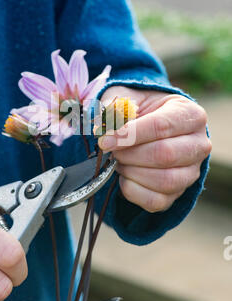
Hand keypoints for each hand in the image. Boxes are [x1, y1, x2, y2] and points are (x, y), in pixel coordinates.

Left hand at [98, 86, 211, 212]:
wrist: (147, 127)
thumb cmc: (139, 111)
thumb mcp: (126, 98)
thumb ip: (114, 107)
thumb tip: (102, 123)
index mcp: (189, 114)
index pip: (161, 126)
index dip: (130, 135)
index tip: (105, 141)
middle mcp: (198, 144)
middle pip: (165, 155)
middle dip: (130, 155)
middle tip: (111, 151)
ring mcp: (191, 171)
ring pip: (164, 180)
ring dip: (132, 172)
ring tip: (119, 161)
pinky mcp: (178, 193)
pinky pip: (156, 201)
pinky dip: (133, 191)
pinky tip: (124, 177)